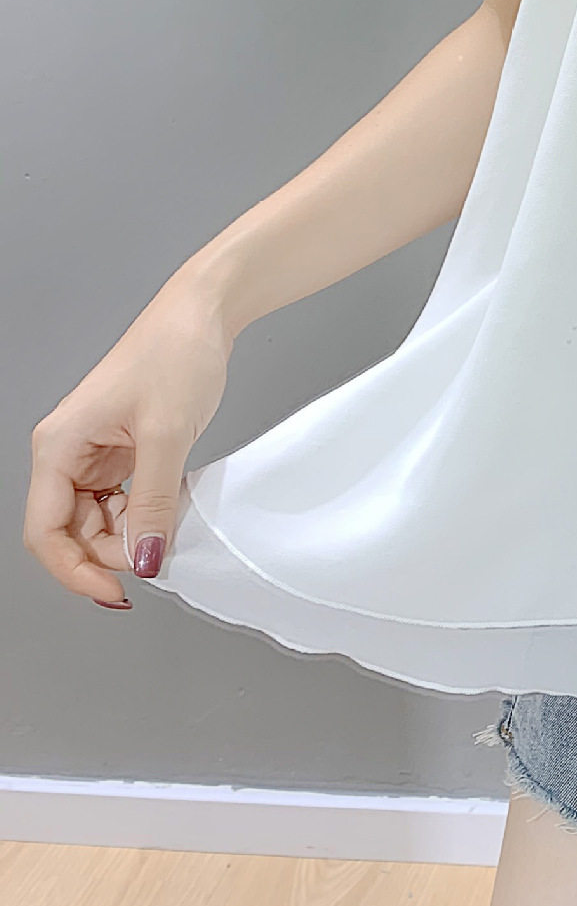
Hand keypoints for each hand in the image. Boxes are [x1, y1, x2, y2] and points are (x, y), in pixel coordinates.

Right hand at [25, 283, 230, 608]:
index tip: (116, 591)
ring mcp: (92, 452)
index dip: (75, 570)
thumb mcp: (167, 435)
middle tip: (155, 558)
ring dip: (125, 536)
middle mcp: (65, 452)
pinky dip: (139, 514)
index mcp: (58, 447)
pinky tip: (165, 514)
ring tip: (166, 532)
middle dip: (107, 553)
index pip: (45, 531)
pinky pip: (117, 499)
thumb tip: (146, 558)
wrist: (202, 314)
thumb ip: (153, 502)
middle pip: (68, 530)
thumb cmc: (176, 355)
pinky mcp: (118, 450)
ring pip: (94, 519)